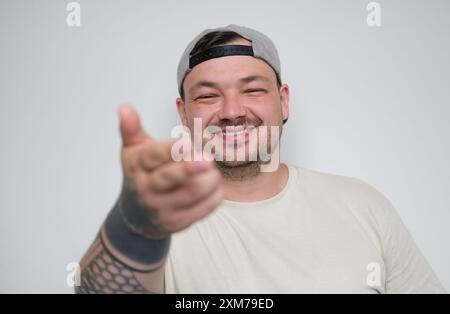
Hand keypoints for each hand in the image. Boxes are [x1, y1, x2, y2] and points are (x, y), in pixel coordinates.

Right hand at [118, 104, 222, 238]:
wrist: (137, 216)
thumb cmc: (141, 175)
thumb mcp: (133, 151)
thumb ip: (131, 129)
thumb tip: (124, 107)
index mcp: (137, 166)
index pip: (153, 156)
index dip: (171, 150)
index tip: (188, 143)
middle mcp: (147, 188)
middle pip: (170, 178)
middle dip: (190, 168)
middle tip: (209, 159)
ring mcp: (162, 207)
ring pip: (192, 193)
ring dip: (209, 179)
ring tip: (213, 170)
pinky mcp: (177, 222)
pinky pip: (203, 208)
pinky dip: (214, 195)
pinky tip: (214, 186)